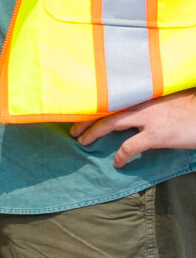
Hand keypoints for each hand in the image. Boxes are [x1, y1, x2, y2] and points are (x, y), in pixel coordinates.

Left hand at [71, 91, 195, 166]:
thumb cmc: (190, 109)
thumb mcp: (166, 101)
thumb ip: (148, 104)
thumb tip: (134, 112)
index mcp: (144, 94)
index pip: (113, 98)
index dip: (95, 105)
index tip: (81, 112)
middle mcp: (142, 103)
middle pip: (106, 108)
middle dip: (86, 120)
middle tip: (73, 130)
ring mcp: (148, 118)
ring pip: (111, 123)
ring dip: (93, 133)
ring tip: (82, 142)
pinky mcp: (156, 134)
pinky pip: (130, 146)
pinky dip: (121, 156)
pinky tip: (117, 163)